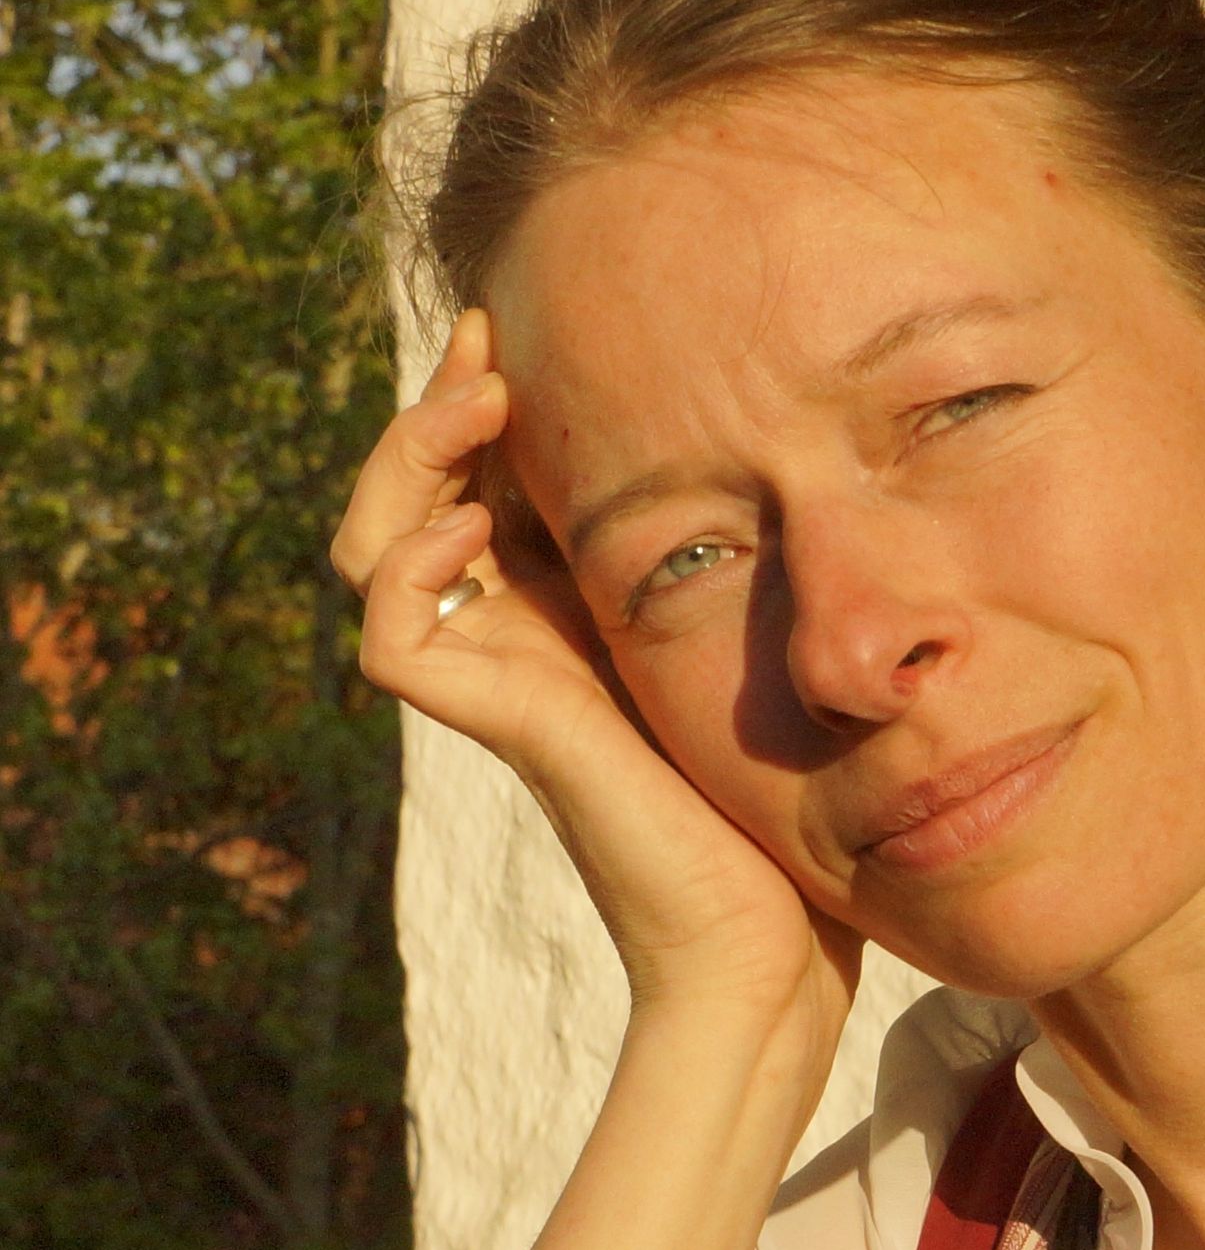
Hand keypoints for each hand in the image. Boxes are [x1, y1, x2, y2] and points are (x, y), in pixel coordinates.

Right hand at [331, 309, 861, 1047]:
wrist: (775, 929)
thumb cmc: (786, 790)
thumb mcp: (757, 625)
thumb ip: (730, 548)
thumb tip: (765, 432)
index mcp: (570, 603)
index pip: (482, 476)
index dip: (480, 395)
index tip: (514, 320)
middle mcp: (519, 633)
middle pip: (411, 494)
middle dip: (435, 404)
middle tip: (485, 342)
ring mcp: (502, 680)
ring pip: (374, 546)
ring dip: (405, 460)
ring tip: (476, 405)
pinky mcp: (506, 729)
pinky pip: (393, 636)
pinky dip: (408, 568)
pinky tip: (473, 529)